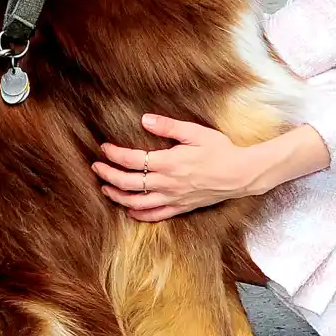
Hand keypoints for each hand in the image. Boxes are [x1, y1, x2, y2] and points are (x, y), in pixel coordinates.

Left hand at [91, 114, 256, 220]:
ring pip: (136, 203)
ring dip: (118, 196)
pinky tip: (129, 210)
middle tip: (96, 167)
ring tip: (106, 188)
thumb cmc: (220, 150)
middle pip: (128, 183)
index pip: (132, 160)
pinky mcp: (180, 208)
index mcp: (168, 162)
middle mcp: (166, 183)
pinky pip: (154, 215)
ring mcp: (172, 198)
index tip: (104, 148)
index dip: (114, 155)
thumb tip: (144, 119)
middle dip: (108, 175)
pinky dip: (138, 214)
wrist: (240, 174)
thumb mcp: (195, 132)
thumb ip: (168, 126)